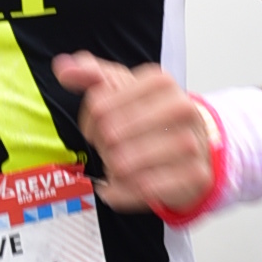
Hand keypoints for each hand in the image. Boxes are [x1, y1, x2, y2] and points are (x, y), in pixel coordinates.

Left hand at [52, 51, 214, 214]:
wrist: (197, 145)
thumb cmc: (154, 115)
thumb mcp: (124, 88)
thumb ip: (92, 75)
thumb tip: (63, 69)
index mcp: (160, 82)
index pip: (99, 105)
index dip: (89, 121)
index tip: (97, 126)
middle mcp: (181, 108)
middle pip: (110, 134)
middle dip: (102, 146)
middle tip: (109, 148)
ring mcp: (191, 142)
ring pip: (124, 163)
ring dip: (113, 169)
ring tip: (118, 166)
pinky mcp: (195, 174)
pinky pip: (143, 189)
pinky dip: (123, 192)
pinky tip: (119, 186)